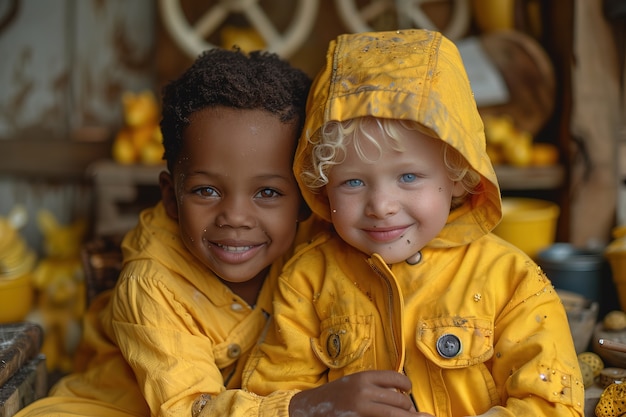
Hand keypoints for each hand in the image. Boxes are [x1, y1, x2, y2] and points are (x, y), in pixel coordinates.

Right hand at [289, 370, 433, 416]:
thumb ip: (375, 385)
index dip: (406, 385)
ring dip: (405, 416)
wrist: (312, 407)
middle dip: (408, 408)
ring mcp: (361, 407)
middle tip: (408, 411)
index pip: (395, 378)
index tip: (407, 390)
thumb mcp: (354, 383)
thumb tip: (401, 393)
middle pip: (400, 400)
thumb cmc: (335, 395)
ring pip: (395, 414)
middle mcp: (364, 391)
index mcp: (363, 377)